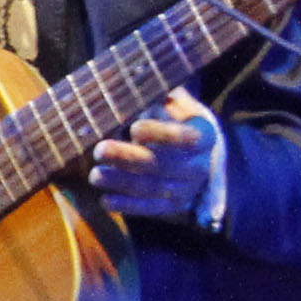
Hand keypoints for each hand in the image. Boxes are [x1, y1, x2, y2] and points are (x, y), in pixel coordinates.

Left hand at [89, 88, 218, 221]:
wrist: (196, 151)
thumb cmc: (175, 116)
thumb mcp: (174, 101)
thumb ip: (157, 96)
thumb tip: (128, 91)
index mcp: (205, 134)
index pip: (187, 137)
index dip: (161, 134)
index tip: (135, 128)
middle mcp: (200, 165)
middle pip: (164, 164)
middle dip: (129, 158)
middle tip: (99, 149)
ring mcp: (188, 188)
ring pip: (154, 188)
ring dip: (122, 182)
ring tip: (95, 175)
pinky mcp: (174, 206)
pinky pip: (151, 209)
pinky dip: (128, 206)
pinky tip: (106, 200)